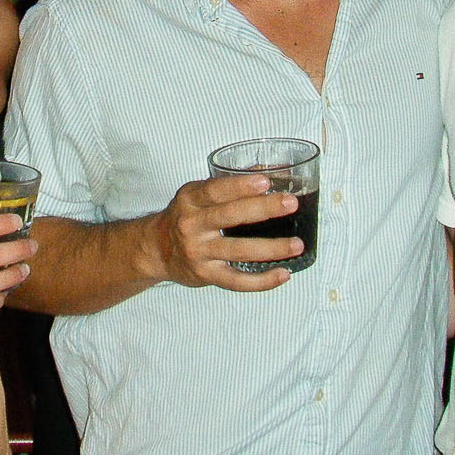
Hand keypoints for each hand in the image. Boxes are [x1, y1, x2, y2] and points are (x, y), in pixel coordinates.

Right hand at [151, 173, 300, 290]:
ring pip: (238, 251)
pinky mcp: (206, 275)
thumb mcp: (196, 195)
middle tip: (290, 204)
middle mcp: (192, 225)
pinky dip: (262, 281)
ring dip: (271, 248)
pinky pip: (237, 281)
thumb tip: (269, 173)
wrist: (157, 249)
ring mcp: (199, 252)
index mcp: (190, 200)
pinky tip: (283, 274)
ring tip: (297, 244)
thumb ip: (226, 186)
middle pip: (230, 216)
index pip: (215, 190)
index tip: (265, 182)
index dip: (240, 186)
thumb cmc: (185, 216)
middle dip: (263, 209)